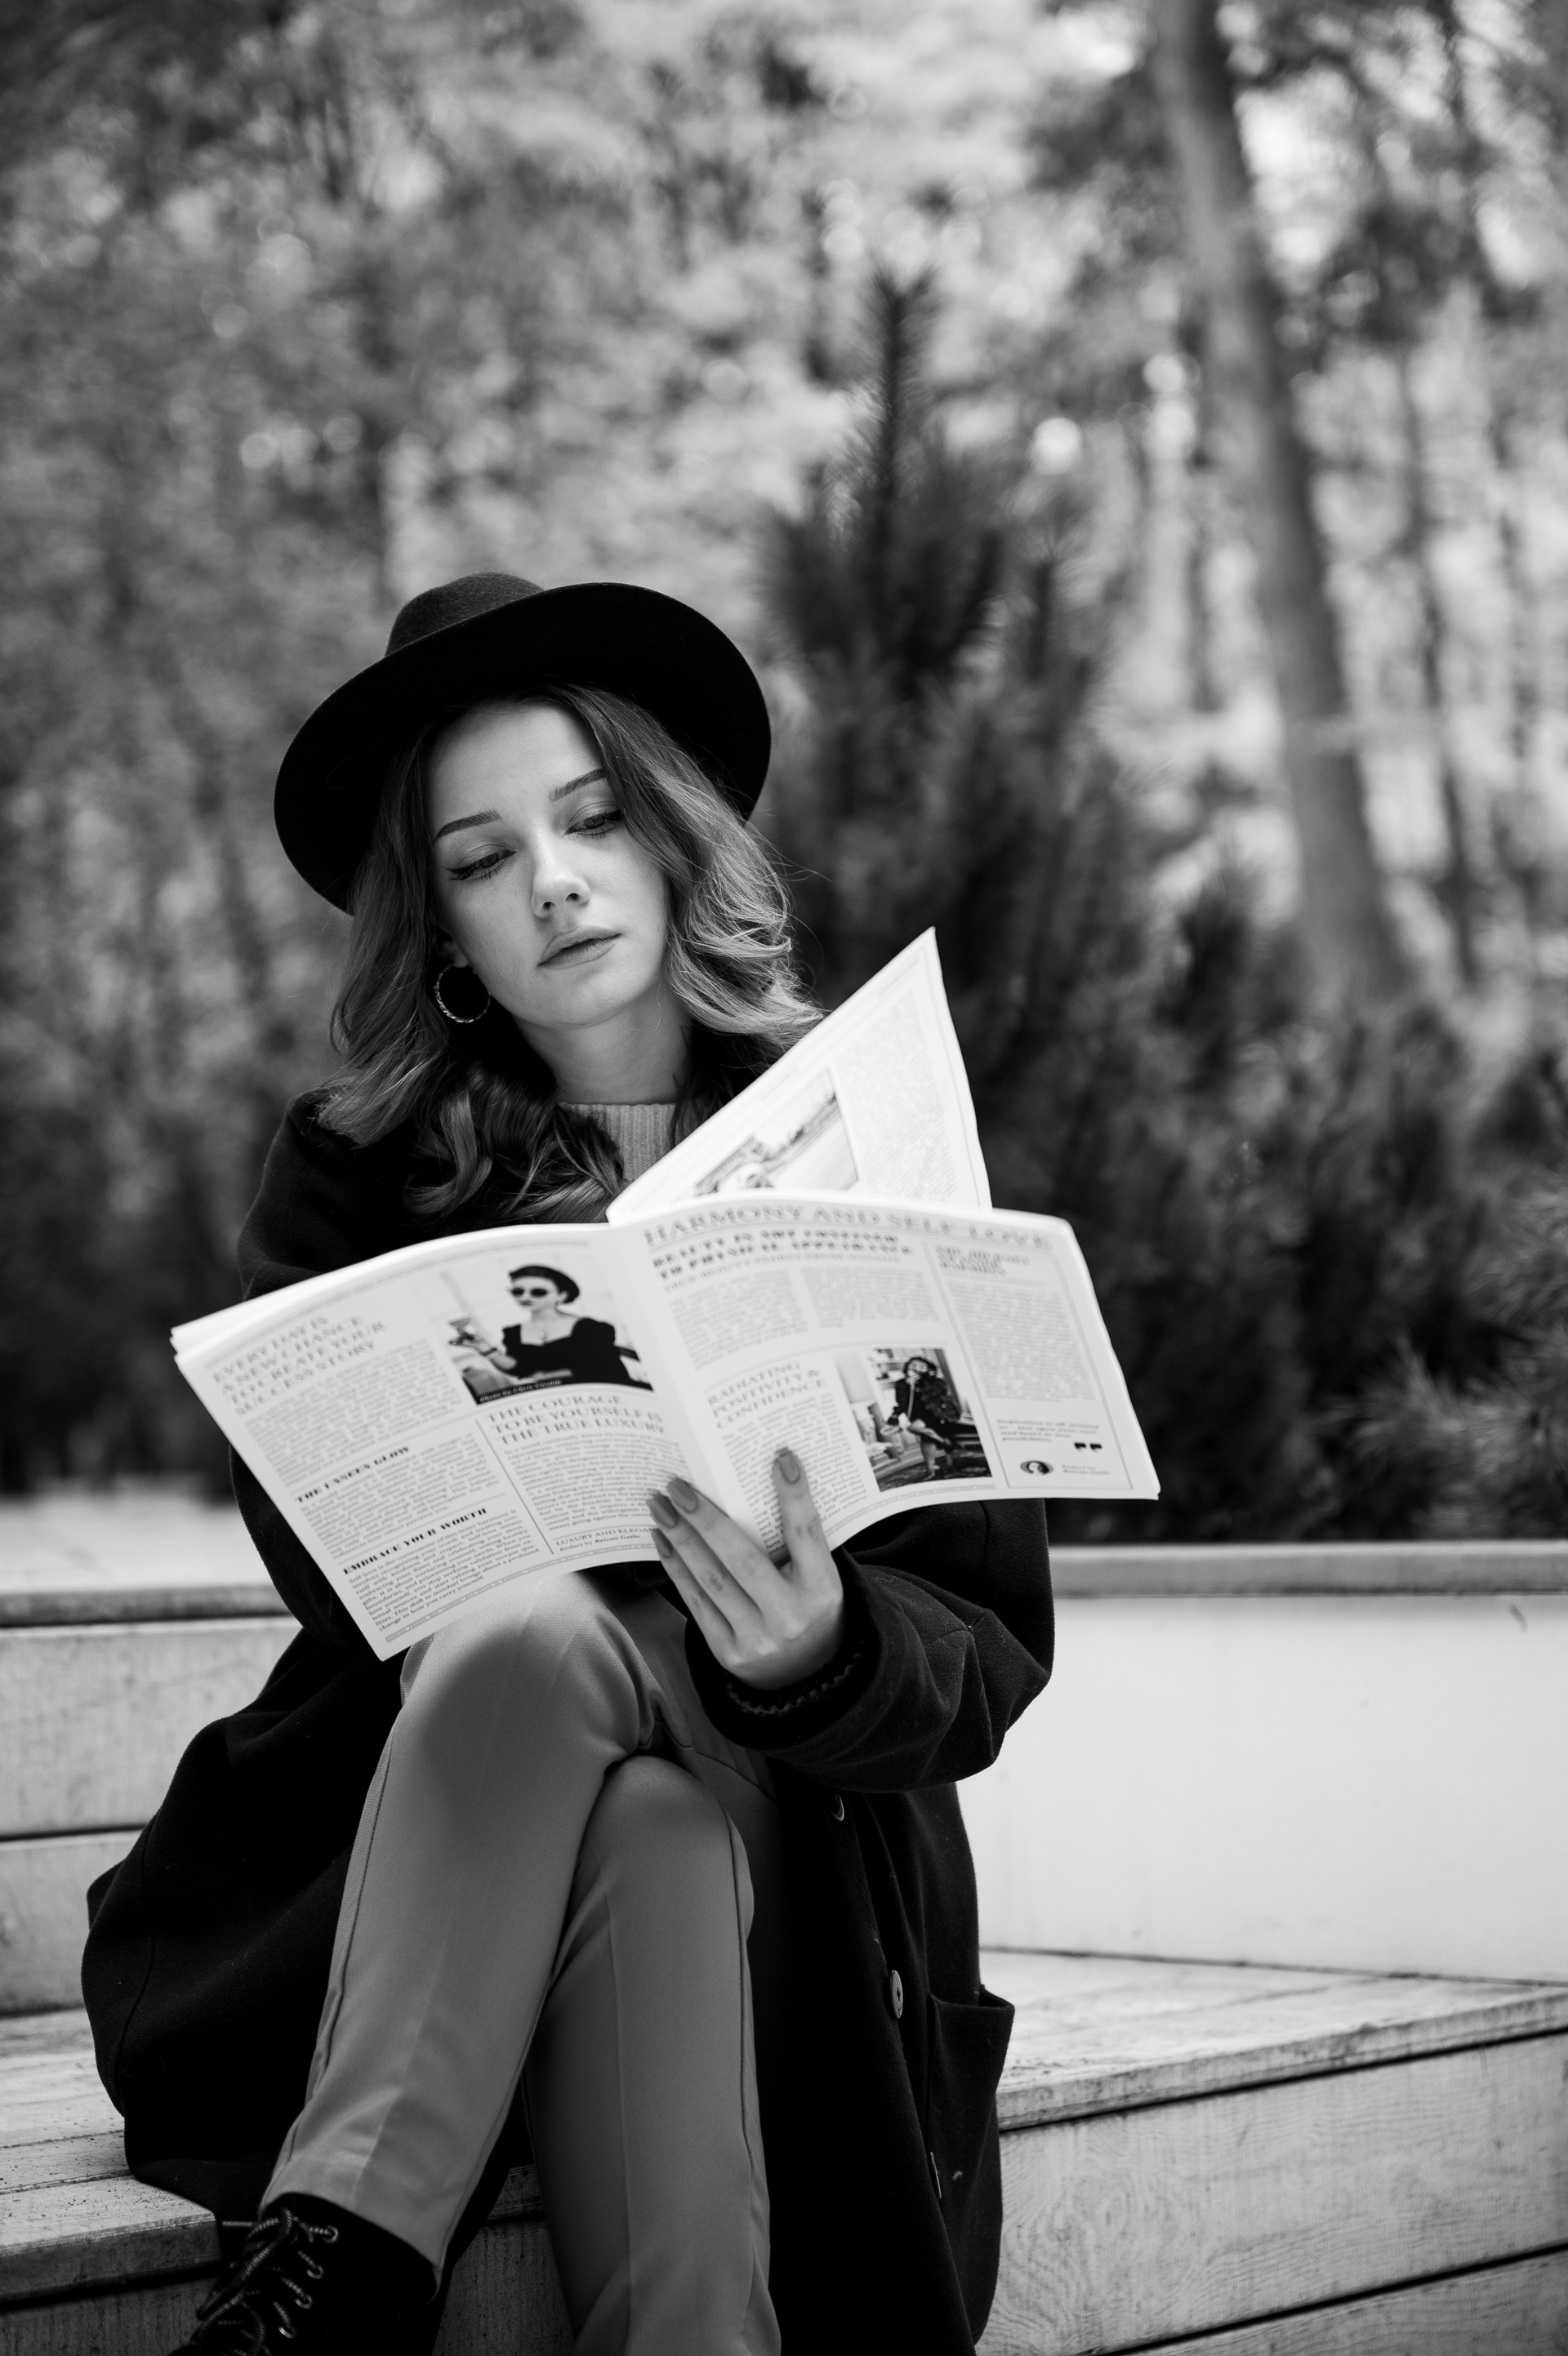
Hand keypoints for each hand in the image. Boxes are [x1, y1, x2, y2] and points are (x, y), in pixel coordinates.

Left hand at [649, 1452, 844, 1690]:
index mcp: (821, 1590)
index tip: (780, 1456)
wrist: (807, 1675)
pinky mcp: (728, 1652)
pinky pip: (696, 1602)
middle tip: (678, 1486)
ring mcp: (757, 1638)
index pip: (807, 1535)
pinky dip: (677, 1568)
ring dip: (681, 1538)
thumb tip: (748, 1485)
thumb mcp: (818, 1576)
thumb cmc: (809, 1606)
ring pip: (711, 1580)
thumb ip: (796, 1541)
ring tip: (659, 1506)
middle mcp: (790, 1616)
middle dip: (705, 1519)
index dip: (795, 1496)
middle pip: (742, 1559)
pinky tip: (663, 1541)